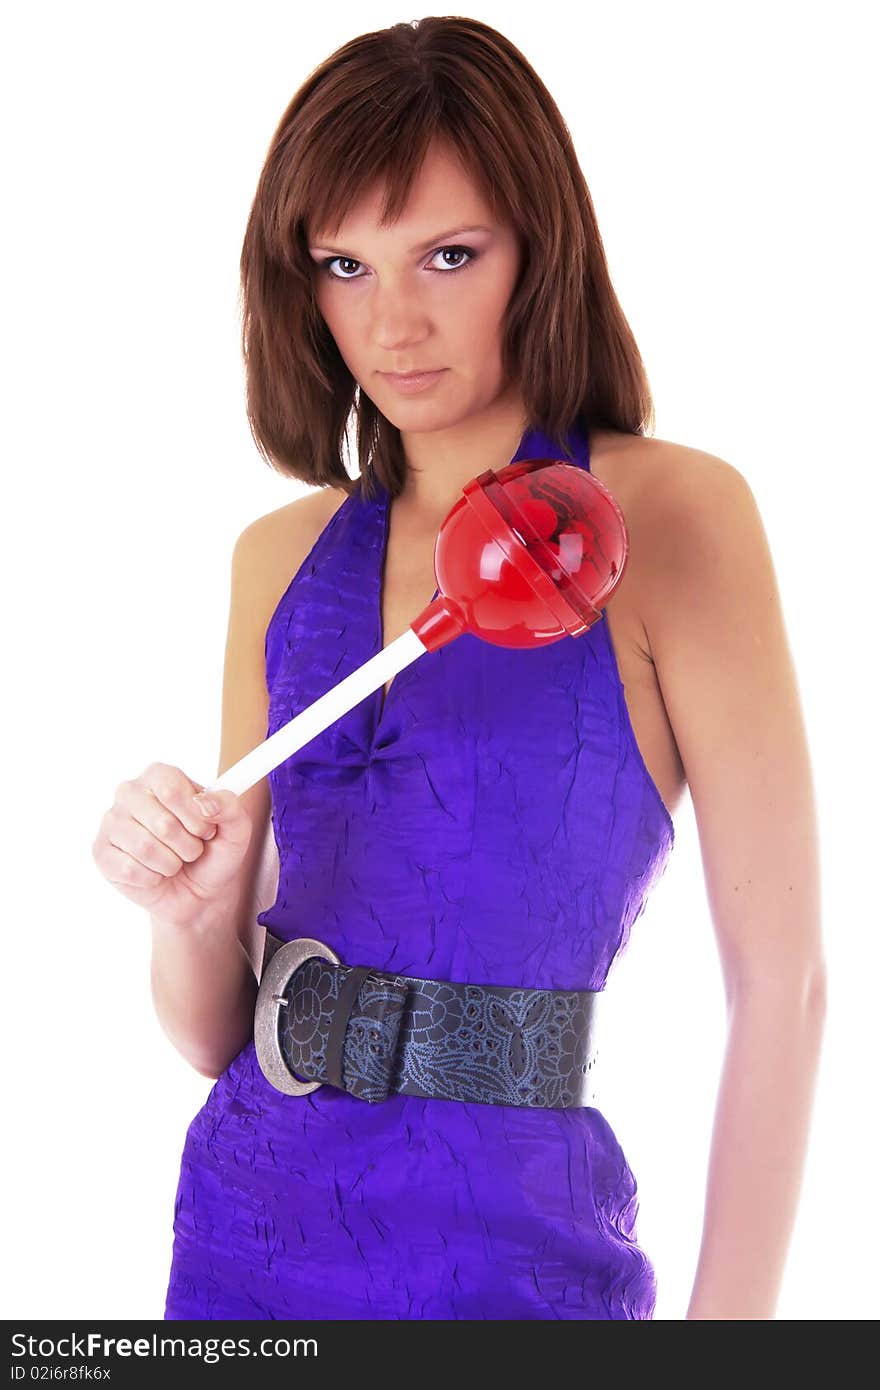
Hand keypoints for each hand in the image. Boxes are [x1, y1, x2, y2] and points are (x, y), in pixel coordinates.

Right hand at [91, 761, 253, 929]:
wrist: (198, 892)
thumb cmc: (213, 853)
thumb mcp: (235, 829)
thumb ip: (229, 807)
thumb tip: (205, 802)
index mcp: (160, 775)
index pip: (171, 788)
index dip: (195, 817)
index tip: (206, 831)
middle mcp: (130, 792)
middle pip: (161, 823)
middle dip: (187, 846)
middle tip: (191, 849)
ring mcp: (112, 822)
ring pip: (145, 848)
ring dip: (171, 864)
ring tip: (175, 861)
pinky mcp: (101, 852)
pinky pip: (129, 869)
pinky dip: (152, 878)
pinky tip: (155, 873)